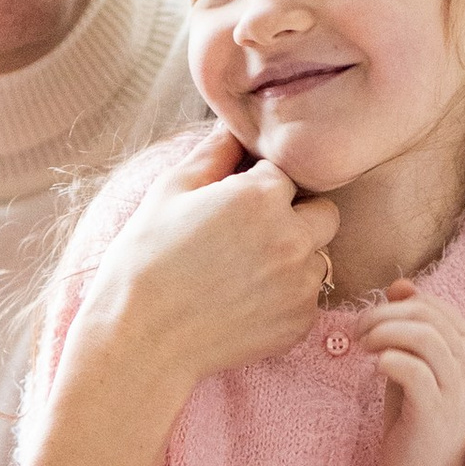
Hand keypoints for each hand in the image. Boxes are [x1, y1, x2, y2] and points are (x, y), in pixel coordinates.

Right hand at [100, 131, 341, 389]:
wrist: (140, 339)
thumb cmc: (145, 261)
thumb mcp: (169, 192)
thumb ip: (213, 154)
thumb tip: (233, 126)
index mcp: (262, 197)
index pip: (285, 174)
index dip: (258, 186)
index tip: (231, 205)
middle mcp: (292, 238)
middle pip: (323, 213)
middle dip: (296, 217)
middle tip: (250, 236)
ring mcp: (300, 285)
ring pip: (319, 257)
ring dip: (294, 258)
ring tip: (244, 273)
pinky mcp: (300, 323)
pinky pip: (307, 298)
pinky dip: (285, 297)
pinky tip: (244, 301)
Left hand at [363, 282, 464, 465]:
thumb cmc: (418, 411)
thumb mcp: (415, 359)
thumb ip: (411, 322)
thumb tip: (399, 284)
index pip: (429, 303)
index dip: (391, 306)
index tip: (366, 323)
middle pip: (424, 314)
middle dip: (381, 317)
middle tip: (356, 333)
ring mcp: (456, 385)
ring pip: (423, 336)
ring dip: (383, 335)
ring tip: (363, 348)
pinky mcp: (436, 410)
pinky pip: (414, 371)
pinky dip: (389, 361)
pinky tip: (375, 369)